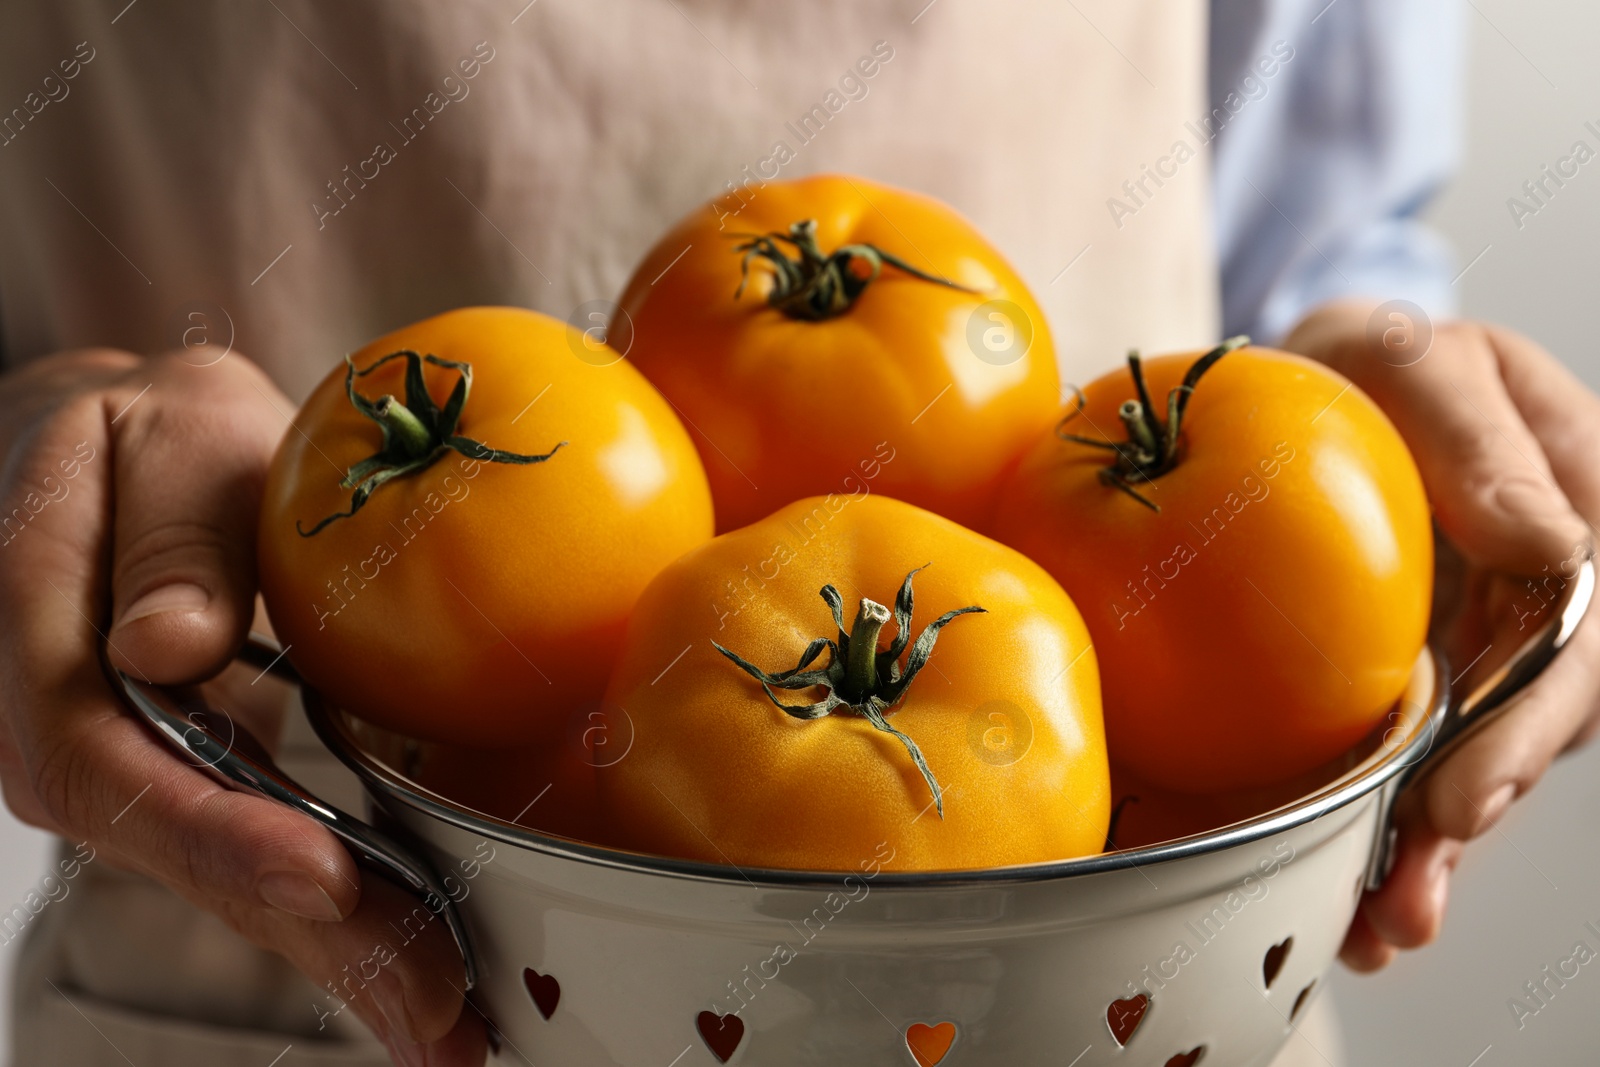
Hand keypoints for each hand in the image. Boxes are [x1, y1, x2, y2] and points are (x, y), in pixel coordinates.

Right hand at [0, 349, 484, 1065]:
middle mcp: (73, 742)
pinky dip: (347, 920)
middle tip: (432, 1008)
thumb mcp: (167, 438)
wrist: (138, 451)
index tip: (321, 877)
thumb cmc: (154, 434)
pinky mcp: (201, 788)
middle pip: (190, 857)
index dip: (215, 832)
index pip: (112, 765)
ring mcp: (138, 777)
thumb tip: (166, 645)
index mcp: (42, 644)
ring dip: (345, 957)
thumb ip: (172, 535)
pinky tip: (420, 968)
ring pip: (234, 881)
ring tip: (446, 1022)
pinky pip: (265, 862)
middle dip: (315, 939)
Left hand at [1283, 300, 1599, 970]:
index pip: (1572, 644)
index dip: (1525, 730)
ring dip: (1428, 853)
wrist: (1311, 381)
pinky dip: (1385, 829)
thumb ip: (1480, 438)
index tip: (1465, 797)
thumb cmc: (1373, 362)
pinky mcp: (1419, 676)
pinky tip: (1352, 899)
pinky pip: (1418, 757)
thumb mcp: (1421, 360)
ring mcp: (1483, 646)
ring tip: (1375, 928)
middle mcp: (1542, 602)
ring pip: (1474, 761)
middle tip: (1408, 895)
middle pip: (1528, 728)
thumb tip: (1553, 544)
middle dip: (1468, 817)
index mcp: (1572, 525)